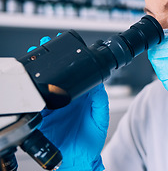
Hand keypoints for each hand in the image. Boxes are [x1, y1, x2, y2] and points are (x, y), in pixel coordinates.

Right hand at [29, 35, 108, 170]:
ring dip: (37, 73)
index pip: (75, 73)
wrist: (79, 159)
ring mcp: (53, 106)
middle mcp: (66, 98)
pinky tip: (28, 84)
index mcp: (82, 95)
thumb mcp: (100, 116)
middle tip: (41, 47)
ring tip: (33, 61)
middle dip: (48, 61)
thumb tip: (98, 82)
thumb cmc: (92, 138)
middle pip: (56, 76)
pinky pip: (34, 102)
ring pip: (43, 85)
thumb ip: (100, 99)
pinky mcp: (42, 116)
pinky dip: (30, 93)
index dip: (69, 60)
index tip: (66, 48)